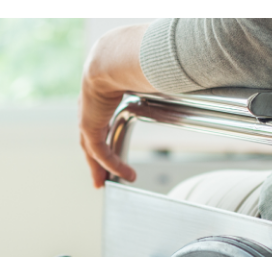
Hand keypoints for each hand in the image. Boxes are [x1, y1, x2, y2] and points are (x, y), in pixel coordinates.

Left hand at [79, 23, 155, 188]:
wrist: (111, 58)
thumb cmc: (131, 58)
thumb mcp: (147, 73)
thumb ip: (161, 78)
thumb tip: (184, 74)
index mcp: (102, 91)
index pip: (101, 116)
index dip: (105, 131)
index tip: (110, 143)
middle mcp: (91, 106)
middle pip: (91, 137)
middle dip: (95, 157)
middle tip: (100, 174)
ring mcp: (87, 117)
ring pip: (91, 149)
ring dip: (98, 167)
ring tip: (105, 183)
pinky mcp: (88, 127)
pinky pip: (101, 152)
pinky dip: (114, 165)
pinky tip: (127, 176)